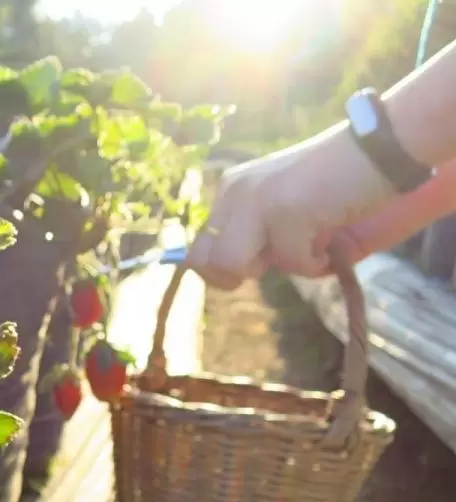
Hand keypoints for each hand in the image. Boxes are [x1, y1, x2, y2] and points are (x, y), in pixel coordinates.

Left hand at [187, 126, 393, 289]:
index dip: (222, 270)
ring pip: (234, 264)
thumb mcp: (280, 211)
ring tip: (310, 240)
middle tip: (282, 252)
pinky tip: (331, 233)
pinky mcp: (285, 210)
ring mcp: (256, 199)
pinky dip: (316, 262)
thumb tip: (231, 275)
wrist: (380, 150)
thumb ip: (253, 236)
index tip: (259, 261)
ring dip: (276, 266)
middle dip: (239, 274)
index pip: (197, 250)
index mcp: (229, 190)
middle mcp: (234, 191)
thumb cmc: (334, 185)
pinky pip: (290, 262)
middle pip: (204, 262)